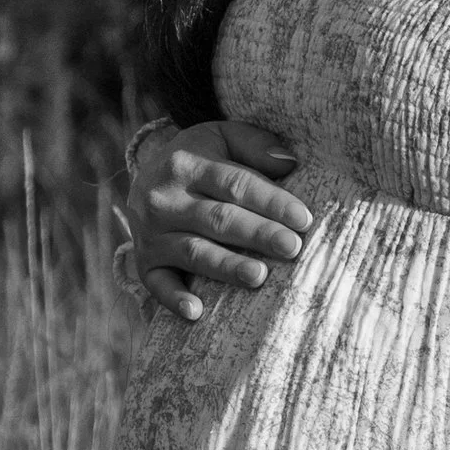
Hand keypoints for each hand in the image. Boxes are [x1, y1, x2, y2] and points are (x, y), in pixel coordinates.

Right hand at [117, 118, 312, 322]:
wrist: (147, 179)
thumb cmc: (200, 160)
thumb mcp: (222, 137)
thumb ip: (254, 144)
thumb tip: (289, 162)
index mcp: (186, 164)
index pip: (234, 184)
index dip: (270, 201)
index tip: (303, 218)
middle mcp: (163, 199)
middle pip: (217, 219)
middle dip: (257, 234)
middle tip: (291, 247)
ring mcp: (151, 234)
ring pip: (193, 252)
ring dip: (226, 267)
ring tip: (259, 276)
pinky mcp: (145, 262)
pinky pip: (157, 284)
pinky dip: (174, 299)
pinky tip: (197, 312)